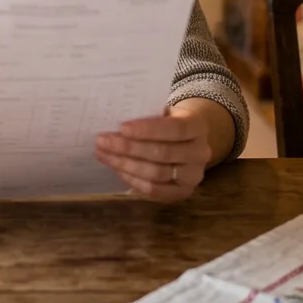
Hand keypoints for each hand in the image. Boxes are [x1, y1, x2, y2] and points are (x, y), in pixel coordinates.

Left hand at [95, 105, 211, 202]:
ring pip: (157, 174)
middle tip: (102, 141)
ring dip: (126, 165)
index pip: (175, 129)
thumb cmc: (167, 121)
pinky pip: (155, 190)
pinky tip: (116, 169)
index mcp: (197, 126)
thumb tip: (113, 117)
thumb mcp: (162, 111)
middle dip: (128, 148)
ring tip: (103, 154)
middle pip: (162, 153)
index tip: (121, 127)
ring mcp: (193, 175)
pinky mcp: (183, 192)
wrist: (187, 140)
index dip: (147, 129)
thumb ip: (145, 113)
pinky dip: (133, 180)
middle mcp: (200, 152)